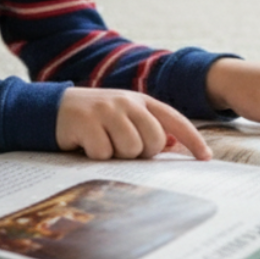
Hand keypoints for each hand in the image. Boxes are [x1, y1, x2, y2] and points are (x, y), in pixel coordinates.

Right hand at [55, 87, 211, 160]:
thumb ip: (146, 128)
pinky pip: (104, 154)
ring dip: (116, 155)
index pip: (174, 119)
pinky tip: (86, 144)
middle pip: (153, 140)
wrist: (53, 108)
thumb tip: (171, 145)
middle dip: (141, 153)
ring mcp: (107, 110)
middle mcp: (127, 101)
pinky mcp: (87, 122)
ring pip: (130, 149)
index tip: (206, 158)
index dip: (192, 139)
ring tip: (103, 143)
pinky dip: (95, 156)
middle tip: (122, 148)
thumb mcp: (123, 117)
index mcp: (140, 101)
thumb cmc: (95, 120)